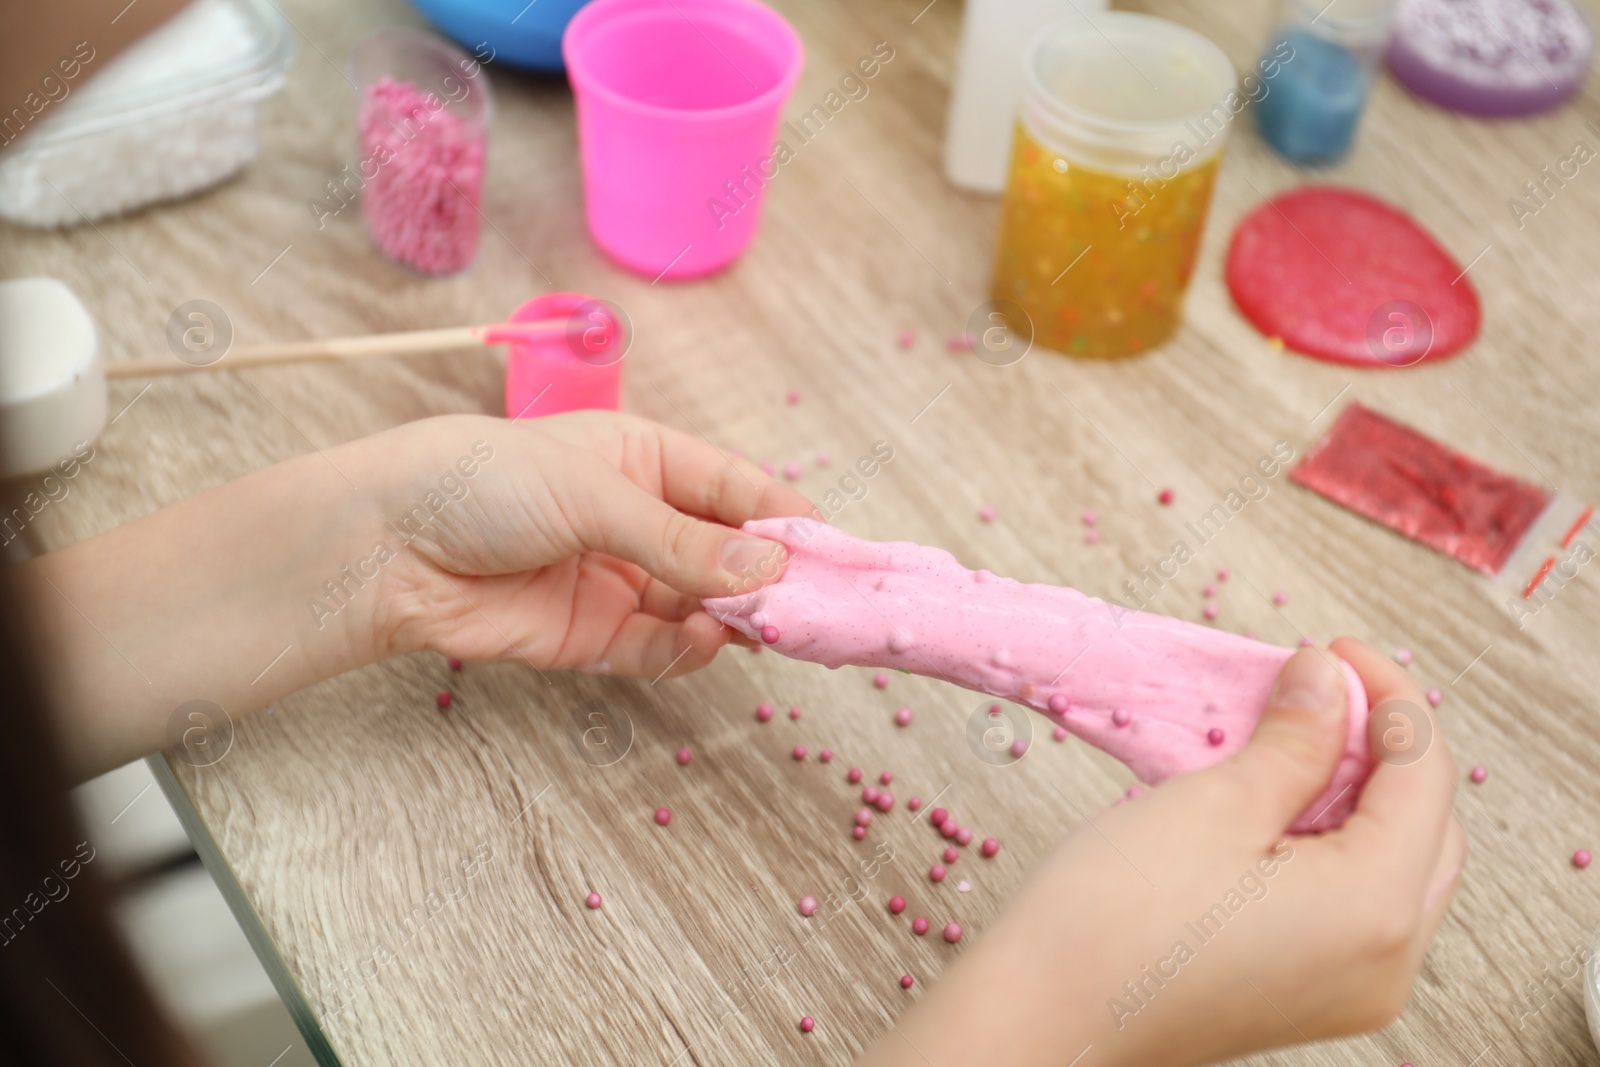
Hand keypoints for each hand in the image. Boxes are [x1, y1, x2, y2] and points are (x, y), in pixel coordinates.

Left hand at [371, 411, 812, 678]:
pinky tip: (705, 642)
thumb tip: (768, 573)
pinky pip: (658, 649)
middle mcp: (638, 521)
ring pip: (700, 608)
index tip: (833, 552)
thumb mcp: (594, 495)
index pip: (735, 490)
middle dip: (767, 581)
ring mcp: (616, 581)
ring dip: (731, 620)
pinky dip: (687, 651)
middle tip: (810, 608)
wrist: (385, 546)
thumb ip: (682, 542)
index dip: (784, 519)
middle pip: (726, 556)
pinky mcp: (590, 637)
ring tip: (759, 627)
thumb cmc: (480, 483)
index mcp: (644, 460)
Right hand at [857, 638, 1463, 1066]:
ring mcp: (1350, 989)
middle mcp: (1385, 963)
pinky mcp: (1307, 996)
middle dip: (1384, 746)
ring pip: (1394, 866)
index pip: (1423, 773)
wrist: (1042, 1018)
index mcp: (1375, 910)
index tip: (1337, 651)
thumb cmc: (1112, 924)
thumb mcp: (1212, 804)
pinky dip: (1331, 842)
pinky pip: (1353, 905)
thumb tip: (1329, 682)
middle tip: (1321, 688)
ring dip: (1357, 793)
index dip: (1386, 695)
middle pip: (1427, 826)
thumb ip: (1293, 740)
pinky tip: (1274, 801)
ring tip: (1291, 736)